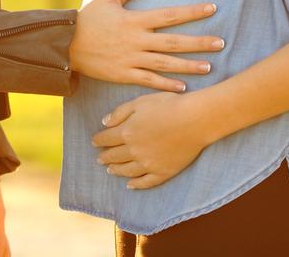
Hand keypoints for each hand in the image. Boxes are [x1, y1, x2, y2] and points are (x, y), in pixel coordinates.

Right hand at [70, 0, 222, 91]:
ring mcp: (131, 60)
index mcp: (135, 20)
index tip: (212, 9)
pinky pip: (149, 81)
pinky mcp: (124, 75)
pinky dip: (166, 85)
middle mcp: (136, 41)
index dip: (192, 12)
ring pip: (165, 65)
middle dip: (199, 43)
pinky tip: (183, 88)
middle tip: (221, 43)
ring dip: (188, 66)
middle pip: (174, 42)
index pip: (170, 15)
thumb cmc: (89, 17)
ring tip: (209, 66)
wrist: (66, 44)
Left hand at [92, 91, 214, 189]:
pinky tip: (130, 185)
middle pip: (115, 156)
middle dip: (105, 157)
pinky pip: (146, 182)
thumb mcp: (140, 102)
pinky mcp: (163, 172)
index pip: (107, 138)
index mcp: (127, 131)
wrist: (195, 120)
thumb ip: (120, 112)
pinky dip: (136, 184)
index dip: (99, 140)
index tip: (94, 142)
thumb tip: (104, 123)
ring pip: (127, 170)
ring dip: (117, 171)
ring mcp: (149, 164)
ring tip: (110, 171)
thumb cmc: (168, 105)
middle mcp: (135, 150)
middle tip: (99, 159)